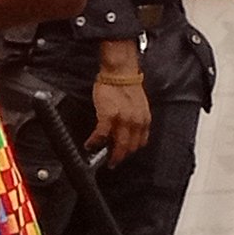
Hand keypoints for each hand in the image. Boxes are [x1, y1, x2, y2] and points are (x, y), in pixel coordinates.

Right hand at [87, 51, 151, 167]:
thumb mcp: (138, 105)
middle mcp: (136, 123)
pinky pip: (101, 136)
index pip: (140, 142)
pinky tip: (89, 145)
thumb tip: (126, 130)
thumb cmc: (126, 85)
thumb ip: (135, 119)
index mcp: (144, 120)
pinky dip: (95, 143)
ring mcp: (123, 121)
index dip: (131, 151)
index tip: (123, 154)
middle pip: (130, 148)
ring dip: (110, 155)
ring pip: (118, 146)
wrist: (120, 72)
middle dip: (120, 157)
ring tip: (102, 158)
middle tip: (112, 162)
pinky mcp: (108, 117)